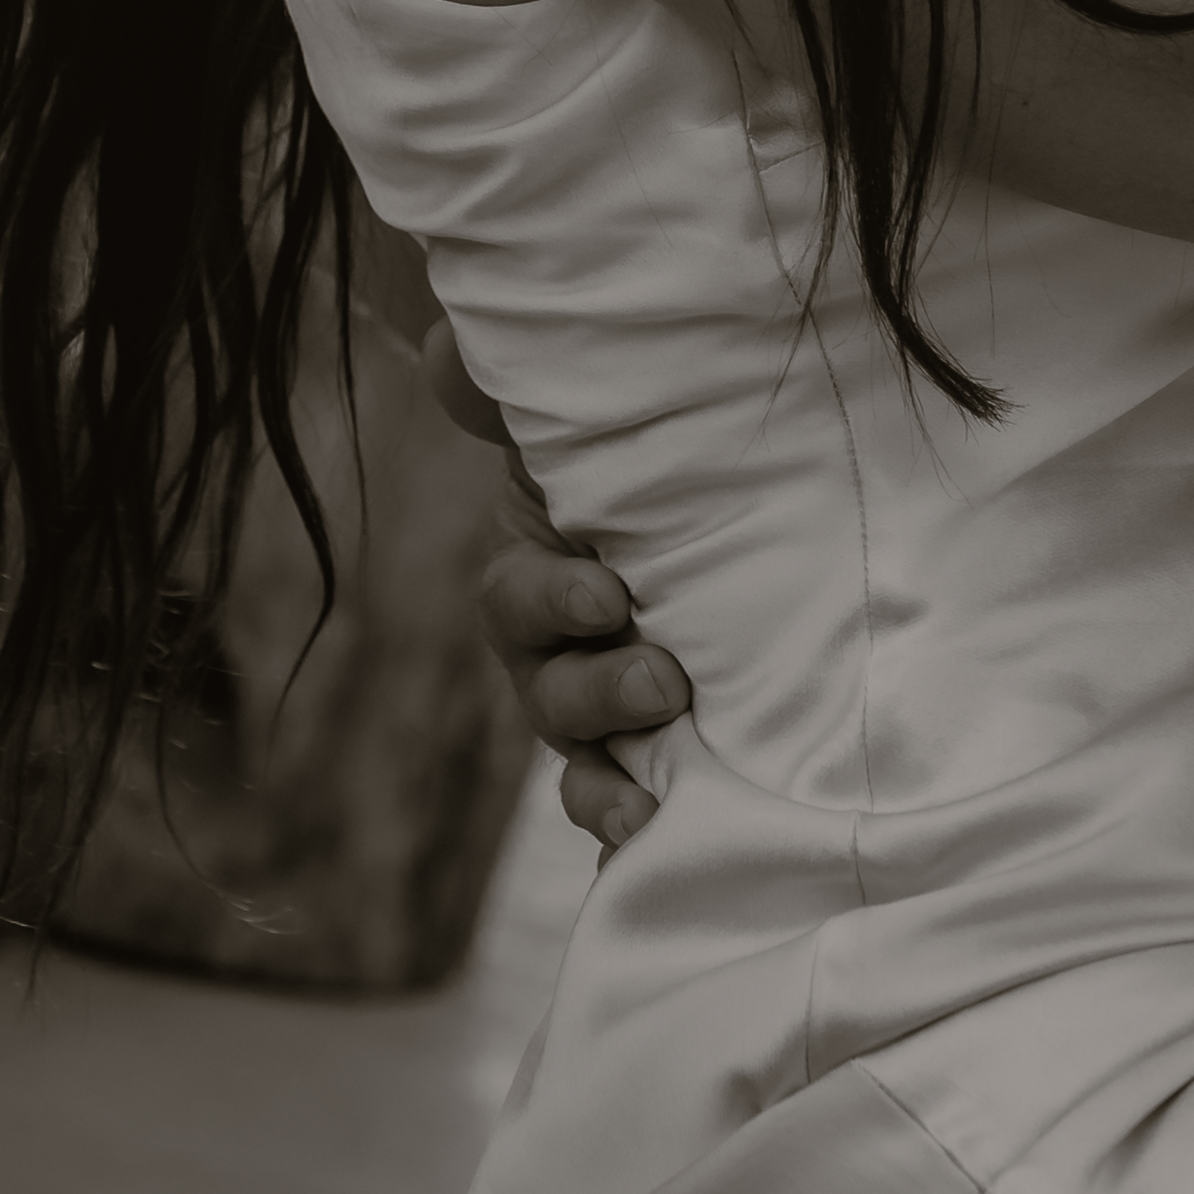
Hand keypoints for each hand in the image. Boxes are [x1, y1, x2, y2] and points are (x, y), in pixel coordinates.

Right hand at [429, 318, 685, 848]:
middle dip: (599, 692)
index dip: (553, 601)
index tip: (609, 594)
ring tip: (658, 782)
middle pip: (551, 693)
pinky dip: (632, 836)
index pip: (519, 598)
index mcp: (540, 578)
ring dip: (612, 775)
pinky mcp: (659, 769)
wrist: (747, 531)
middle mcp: (560, 661)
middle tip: (664, 678)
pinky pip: (628, 816)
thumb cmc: (658, 479)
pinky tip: (653, 851)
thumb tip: (445, 343)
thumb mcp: (595, 437)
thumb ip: (517, 399)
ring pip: (585, 764)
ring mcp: (606, 725)